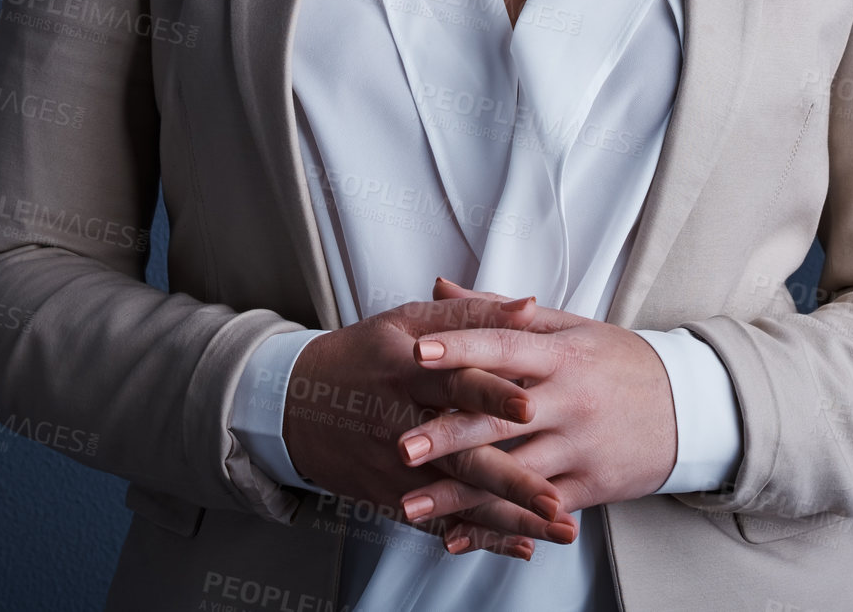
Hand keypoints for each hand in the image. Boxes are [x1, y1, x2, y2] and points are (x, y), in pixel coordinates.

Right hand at [283, 291, 577, 558]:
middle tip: (553, 498)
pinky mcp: (392, 498)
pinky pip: (441, 522)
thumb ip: (470, 317)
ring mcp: (394, 470)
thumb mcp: (407, 323)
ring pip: (457, 499)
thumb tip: (530, 307)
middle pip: (461, 456)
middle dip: (511, 480)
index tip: (530, 408)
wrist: (295, 405)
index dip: (490, 395)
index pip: (453, 383)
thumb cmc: (363, 356)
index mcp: (405, 373)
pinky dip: (482, 537)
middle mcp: (399, 426)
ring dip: (509, 517)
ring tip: (557, 526)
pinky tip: (522, 545)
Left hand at [394, 279, 678, 554]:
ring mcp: (580, 448)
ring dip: (459, 494)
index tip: (417, 353)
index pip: (505, 347)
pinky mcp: (590, 486)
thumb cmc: (618, 362)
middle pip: (501, 419)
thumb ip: (499, 312)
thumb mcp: (568, 327)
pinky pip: (535, 510)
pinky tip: (455, 537)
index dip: (461, 349)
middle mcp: (570, 401)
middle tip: (399, 447)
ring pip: (512, 474)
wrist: (690, 407)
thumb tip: (440, 287)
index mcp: (562, 355)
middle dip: (447, 436)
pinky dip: (494, 527)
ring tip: (410, 505)